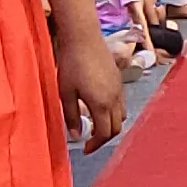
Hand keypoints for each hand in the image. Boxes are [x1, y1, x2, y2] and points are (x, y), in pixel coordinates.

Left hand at [51, 11, 127, 150]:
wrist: (83, 37)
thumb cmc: (71, 64)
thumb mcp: (65, 93)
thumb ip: (71, 116)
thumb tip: (76, 135)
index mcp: (101, 104)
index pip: (104, 133)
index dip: (95, 145)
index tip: (85, 149)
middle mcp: (114, 99)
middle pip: (116, 128)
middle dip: (104, 138)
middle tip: (90, 142)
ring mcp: (119, 89)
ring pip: (121, 116)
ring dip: (110, 125)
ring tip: (95, 126)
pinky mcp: (118, 80)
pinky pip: (121, 103)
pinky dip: (113, 113)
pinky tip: (99, 108)